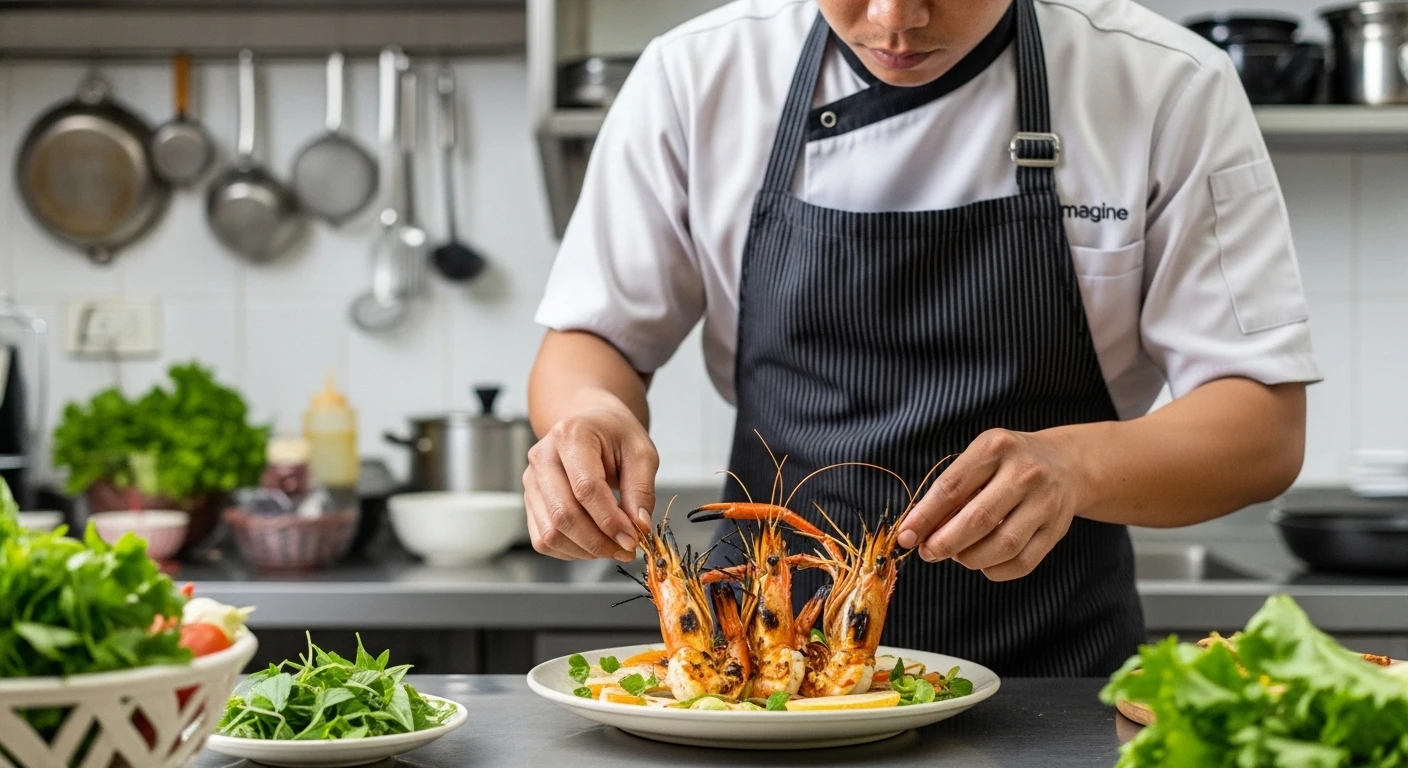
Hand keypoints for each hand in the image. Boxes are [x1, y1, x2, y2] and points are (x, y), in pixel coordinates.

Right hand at [524, 402, 657, 562]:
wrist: (593, 426)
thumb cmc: (617, 436)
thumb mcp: (641, 453)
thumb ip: (641, 490)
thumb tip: (639, 528)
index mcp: (571, 435)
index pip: (586, 488)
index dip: (610, 520)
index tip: (633, 539)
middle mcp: (542, 456)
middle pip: (564, 514)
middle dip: (598, 541)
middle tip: (626, 550)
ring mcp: (531, 480)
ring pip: (551, 532)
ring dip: (585, 550)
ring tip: (612, 547)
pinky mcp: (529, 500)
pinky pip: (543, 539)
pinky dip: (570, 551)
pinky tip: (593, 545)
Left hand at [895, 429, 1083, 580]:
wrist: (1065, 463)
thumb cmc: (1007, 463)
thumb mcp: (979, 458)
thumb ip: (951, 490)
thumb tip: (918, 531)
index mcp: (996, 448)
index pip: (952, 488)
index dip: (924, 517)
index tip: (906, 536)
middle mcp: (1024, 473)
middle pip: (978, 520)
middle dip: (944, 543)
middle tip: (928, 552)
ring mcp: (1045, 502)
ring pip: (1002, 545)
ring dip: (969, 559)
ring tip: (957, 554)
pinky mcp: (1057, 529)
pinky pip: (1022, 562)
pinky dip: (994, 570)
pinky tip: (983, 562)